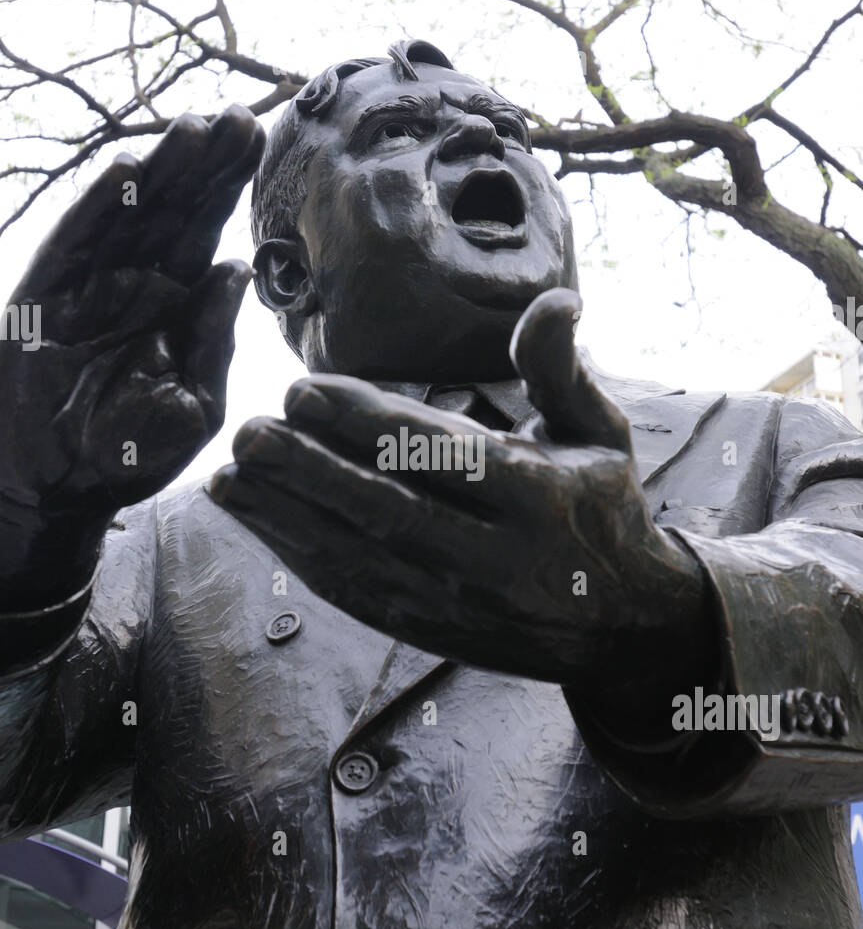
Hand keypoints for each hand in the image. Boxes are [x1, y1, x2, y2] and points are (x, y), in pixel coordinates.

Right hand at [0, 106, 263, 601]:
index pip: (208, 231)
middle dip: (208, 164)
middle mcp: (135, 284)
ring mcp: (91, 287)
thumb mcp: (193, 405)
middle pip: (177, 210)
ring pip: (132, 217)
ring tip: (196, 129)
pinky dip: (100, 210)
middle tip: (242, 117)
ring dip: (163, 172)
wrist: (59, 487)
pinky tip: (128, 174)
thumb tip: (237, 269)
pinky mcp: (49, 299)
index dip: (231, 185)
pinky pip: (77, 245)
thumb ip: (214, 340)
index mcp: (175, 302)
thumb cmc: (130, 450)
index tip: (262, 140)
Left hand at [210, 290, 714, 712]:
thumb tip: (556, 297)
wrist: (622, 625)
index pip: (440, 455)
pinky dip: (300, 557)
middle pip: (388, 512)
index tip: (303, 390)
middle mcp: (495, 559)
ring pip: (359, 560)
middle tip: (250, 430)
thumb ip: (560, 369)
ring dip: (287, 519)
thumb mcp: (598, 435)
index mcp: (539, 499)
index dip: (366, 422)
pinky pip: (355, 593)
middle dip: (311, 472)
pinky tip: (259, 522)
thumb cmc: (600, 509)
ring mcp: (458, 604)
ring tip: (229, 475)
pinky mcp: (429, 631)